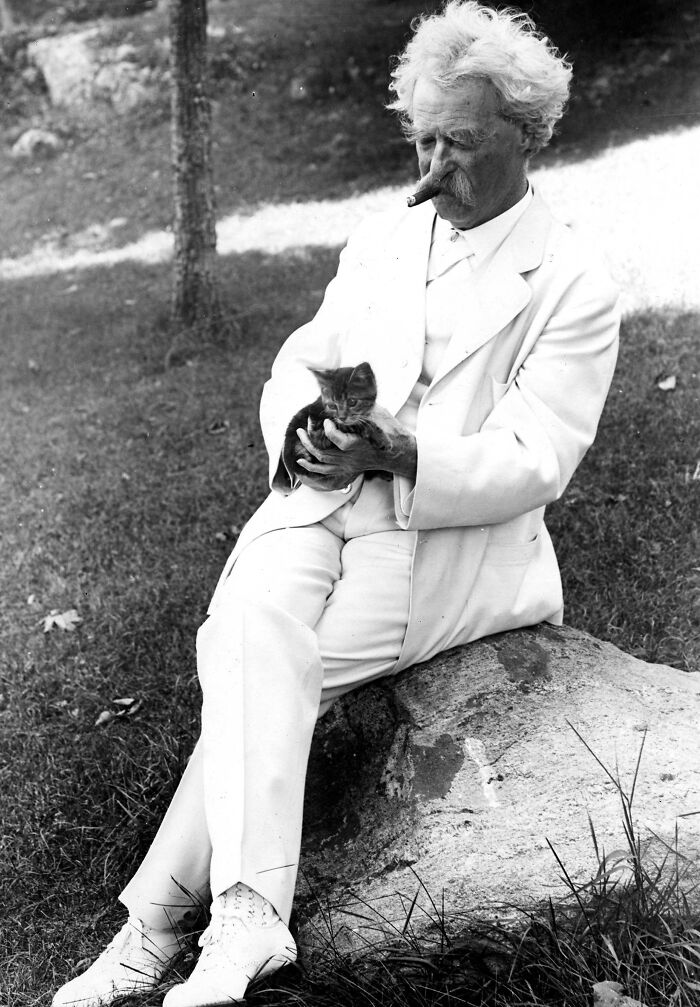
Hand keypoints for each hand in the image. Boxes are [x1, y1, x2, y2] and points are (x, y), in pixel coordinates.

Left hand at [295, 405, 416, 489]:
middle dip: (310, 439)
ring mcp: (348, 465)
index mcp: (362, 444)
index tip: (327, 420)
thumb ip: (362, 406)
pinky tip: (301, 462)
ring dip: (308, 449)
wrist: (398, 452)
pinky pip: (325, 471)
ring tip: (300, 436)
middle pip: (324, 452)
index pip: (340, 441)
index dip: (329, 430)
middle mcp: (352, 457)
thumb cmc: (390, 431)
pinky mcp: (347, 468)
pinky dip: (311, 467)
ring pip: (322, 461)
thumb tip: (345, 394)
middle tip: (303, 426)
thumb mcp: (379, 414)